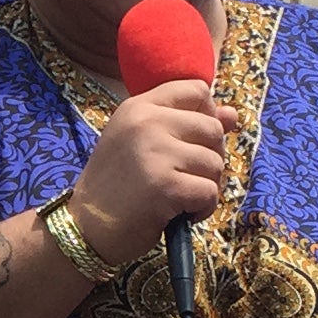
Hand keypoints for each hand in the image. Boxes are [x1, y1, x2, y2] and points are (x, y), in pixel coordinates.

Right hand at [67, 82, 237, 268]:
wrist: (85, 228)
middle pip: (213, 128)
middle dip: (208, 158)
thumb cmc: (116, 186)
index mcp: (138, 106)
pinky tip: (180, 215)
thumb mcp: (143, 143)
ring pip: (215, 162)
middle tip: (183, 177)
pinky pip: (210, 192)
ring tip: (178, 197)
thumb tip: (232, 114)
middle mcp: (146, 122)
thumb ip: (187, 124)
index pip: (196, 89)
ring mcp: (156, 153)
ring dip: (205, 186)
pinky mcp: (166, 186)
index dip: (205, 115)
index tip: (189, 141)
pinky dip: (202, 209)